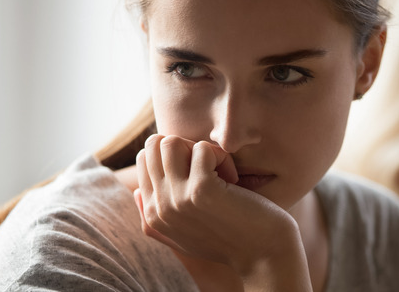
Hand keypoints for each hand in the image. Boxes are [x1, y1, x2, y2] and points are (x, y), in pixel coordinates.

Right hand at [134, 134, 311, 289]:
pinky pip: (203, 148)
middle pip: (155, 145)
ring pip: (171, 141)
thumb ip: (155, 217)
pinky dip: (223, 157)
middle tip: (210, 169)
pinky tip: (233, 180)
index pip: (145, 158)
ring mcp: (177, 198)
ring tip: (219, 172)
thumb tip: (135, 191)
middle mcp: (159, 207)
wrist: (263, 255)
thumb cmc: (229, 241)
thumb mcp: (183, 235)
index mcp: (152, 214)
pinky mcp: (201, 189)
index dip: (177, 156)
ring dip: (201, 150)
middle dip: (186, 148)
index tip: (200, 176)